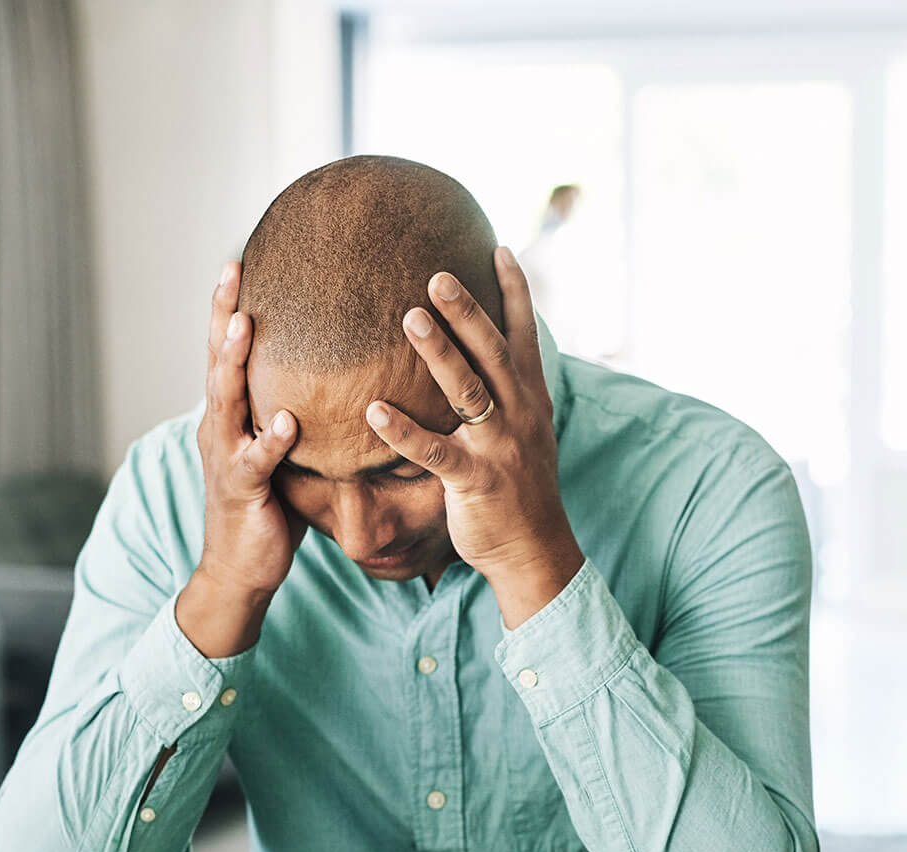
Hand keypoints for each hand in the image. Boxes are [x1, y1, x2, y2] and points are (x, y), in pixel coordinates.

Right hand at [177, 263, 306, 656]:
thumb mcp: (282, 449)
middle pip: (216, 359)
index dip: (228, 304)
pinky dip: (270, 439)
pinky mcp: (242, 491)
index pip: (226, 349)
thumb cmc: (269, 505)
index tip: (239, 258)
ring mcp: (226, 456)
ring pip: (225, 399)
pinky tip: (288, 420)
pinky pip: (256, 461)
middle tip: (231, 270)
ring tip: (247, 326)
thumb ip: (298, 410)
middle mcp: (220, 426)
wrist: (242, 569)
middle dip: (222, 313)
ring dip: (233, 361)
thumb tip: (340, 375)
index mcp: (230, 412)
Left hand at [362, 247, 583, 627]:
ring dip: (440, 354)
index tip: (498, 246)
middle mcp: (520, 416)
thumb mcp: (526, 431)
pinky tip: (374, 411)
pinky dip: (405, 431)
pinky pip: (435, 452)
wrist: (533, 550)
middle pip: (494, 353)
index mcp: (531, 399)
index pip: (524, 335)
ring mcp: (499, 448)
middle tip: (437, 273)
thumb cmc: (518, 487)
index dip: (515, 290)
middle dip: (468, 311)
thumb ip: (507, 392)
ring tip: (409, 317)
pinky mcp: (474, 482)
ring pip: (470, 393)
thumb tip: (485, 354)